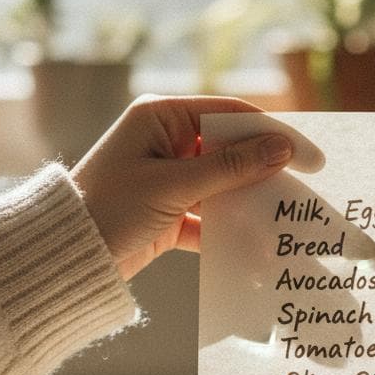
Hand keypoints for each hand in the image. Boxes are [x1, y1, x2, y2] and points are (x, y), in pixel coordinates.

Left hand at [71, 95, 295, 280]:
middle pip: (231, 152)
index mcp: (161, 117)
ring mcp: (169, 180)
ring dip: (251, 208)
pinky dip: (232, 234)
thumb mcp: (173, 185)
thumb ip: (230, 168)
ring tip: (283, 224)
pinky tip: (257, 251)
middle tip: (304, 193)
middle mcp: (166, 142)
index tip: (308, 155)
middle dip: (265, 175)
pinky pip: (211, 219)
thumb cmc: (109, 208)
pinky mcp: (170, 215)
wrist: (66, 259)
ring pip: (225, 188)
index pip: (229, 115)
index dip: (272, 133)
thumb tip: (281, 149)